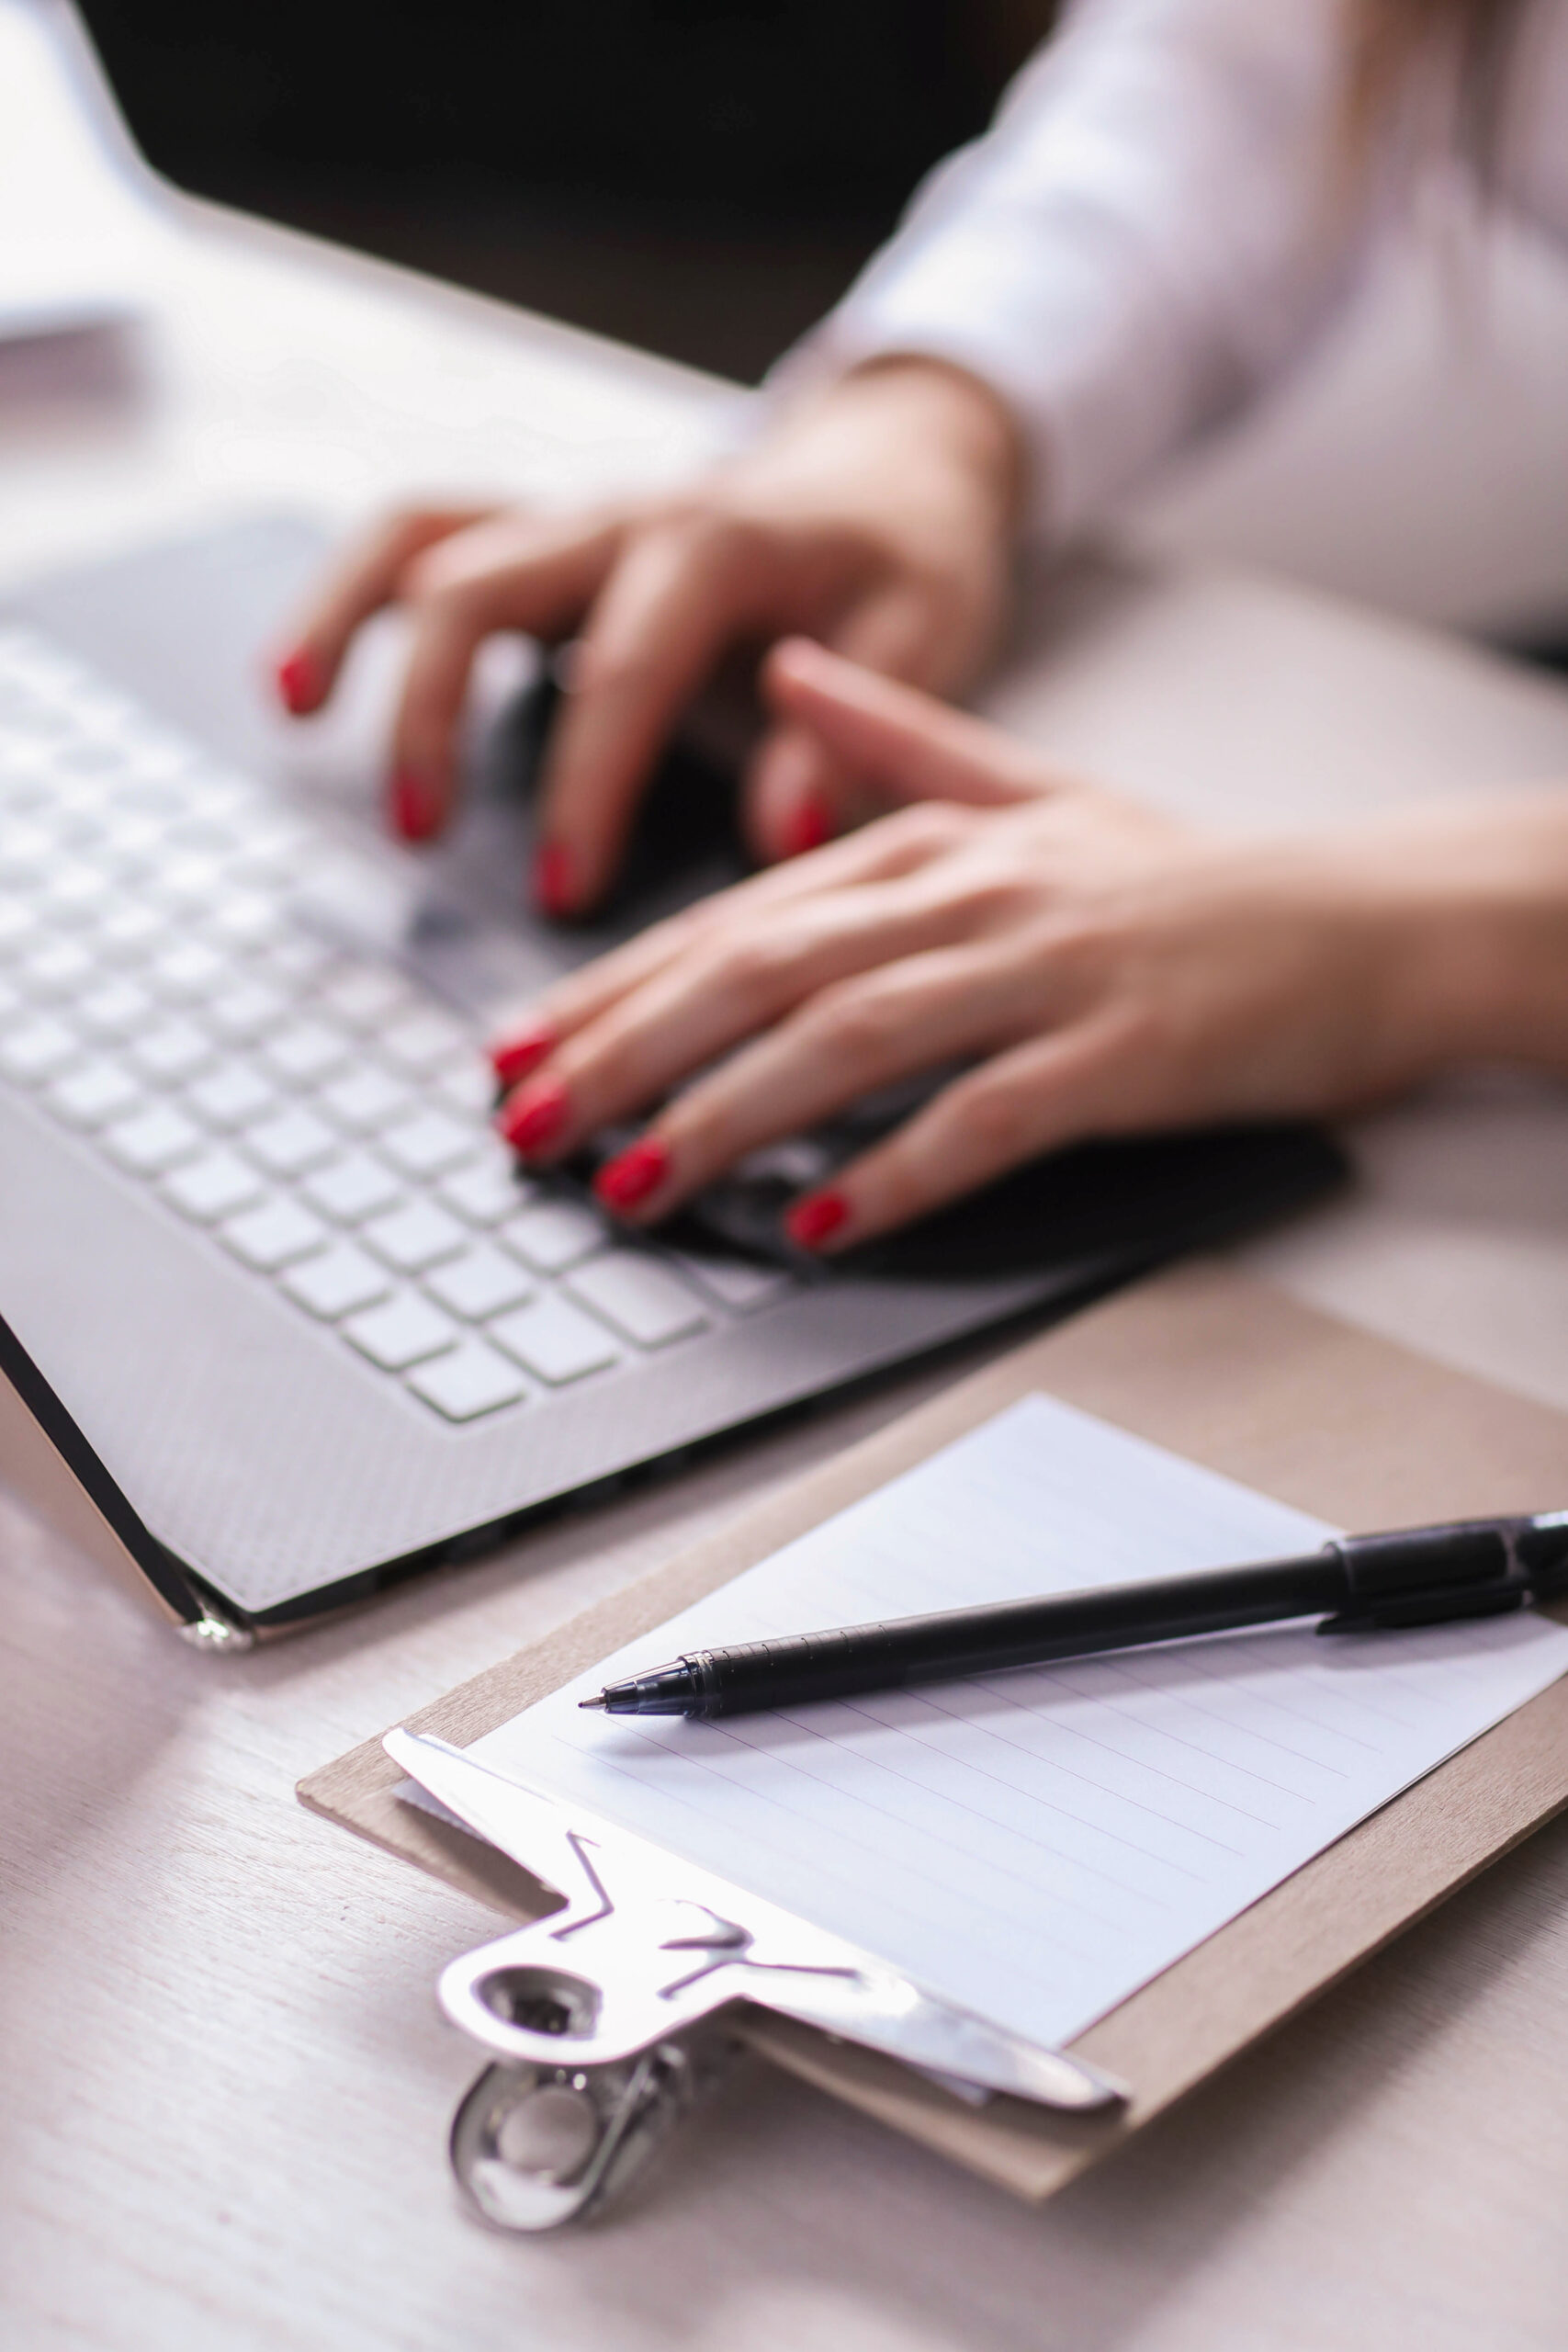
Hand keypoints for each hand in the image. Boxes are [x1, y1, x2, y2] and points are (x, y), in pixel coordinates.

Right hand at [269, 359, 1022, 911]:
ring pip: (419, 535)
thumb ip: (850, 739)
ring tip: (288, 714)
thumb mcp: (922, 641)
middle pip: (477, 581)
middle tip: (418, 835)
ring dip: (344, 619)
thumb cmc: (908, 566)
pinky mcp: (542, 536)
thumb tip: (781, 845)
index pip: (622, 672)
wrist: (898, 472)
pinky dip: (353, 599)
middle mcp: (621, 516)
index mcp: (716, 546)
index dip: (586, 791)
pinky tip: (307, 681)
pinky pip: (422, 542)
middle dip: (432, 710)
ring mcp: (569, 518)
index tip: (563, 900)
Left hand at [488, 639, 1531, 1249]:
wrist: (1365, 922)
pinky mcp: (1119, 1055)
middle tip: (526, 1125)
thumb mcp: (1037, 792)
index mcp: (932, 844)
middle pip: (763, 972)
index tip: (517, 1051)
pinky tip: (816, 1223)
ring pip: (850, 1036)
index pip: (737, 920)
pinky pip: (986, 1115)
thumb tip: (798, 670)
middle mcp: (972, 895)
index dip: (614, 988)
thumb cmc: (1191, 882)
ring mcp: (1046, 972)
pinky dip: (896, 1169)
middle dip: (627, 1051)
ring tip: (629, 1185)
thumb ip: (905, 742)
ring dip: (727, 1115)